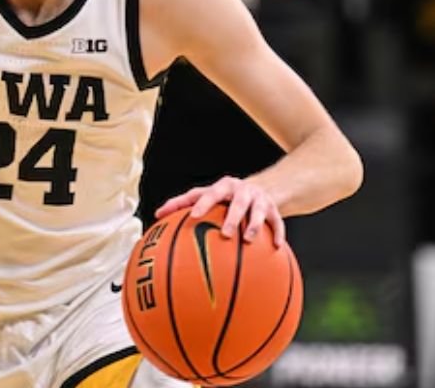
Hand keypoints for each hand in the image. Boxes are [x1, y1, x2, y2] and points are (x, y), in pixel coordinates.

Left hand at [155, 175, 285, 246]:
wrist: (261, 187)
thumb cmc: (224, 196)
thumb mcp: (207, 194)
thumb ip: (183, 203)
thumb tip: (156, 215)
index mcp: (224, 187)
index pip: (211, 192)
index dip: (203, 203)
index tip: (193, 216)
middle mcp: (243, 191)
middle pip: (238, 202)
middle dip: (232, 217)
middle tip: (225, 234)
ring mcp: (260, 200)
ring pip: (259, 212)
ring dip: (254, 226)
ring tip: (249, 241)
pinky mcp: (274, 210)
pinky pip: (278, 223)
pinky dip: (278, 234)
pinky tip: (276, 247)